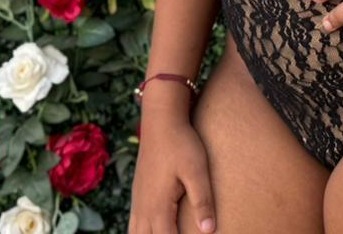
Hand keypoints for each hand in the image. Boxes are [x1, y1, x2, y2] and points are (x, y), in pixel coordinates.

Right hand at [128, 114, 216, 233]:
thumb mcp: (196, 171)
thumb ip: (202, 201)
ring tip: (165, 232)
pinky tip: (151, 229)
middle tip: (178, 233)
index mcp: (157, 206)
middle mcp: (144, 207)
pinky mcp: (138, 192)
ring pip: (135, 233)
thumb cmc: (181, 143)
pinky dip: (140, 232)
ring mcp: (138, 200)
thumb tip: (209, 230)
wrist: (161, 120)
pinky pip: (134, 222)